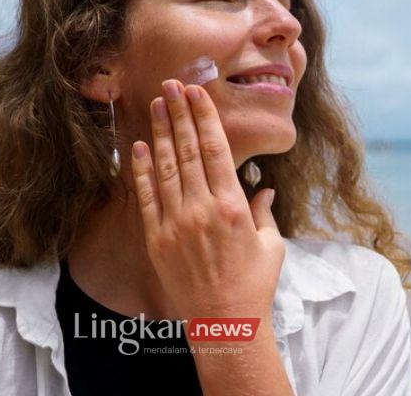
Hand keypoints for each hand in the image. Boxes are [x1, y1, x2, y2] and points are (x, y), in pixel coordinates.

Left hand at [130, 78, 285, 326]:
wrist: (224, 324)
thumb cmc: (254, 285)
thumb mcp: (271, 245)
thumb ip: (263, 211)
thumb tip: (264, 187)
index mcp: (233, 206)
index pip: (215, 149)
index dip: (204, 117)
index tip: (197, 93)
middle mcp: (202, 209)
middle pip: (188, 150)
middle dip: (179, 113)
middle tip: (171, 85)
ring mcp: (176, 223)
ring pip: (166, 167)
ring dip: (161, 132)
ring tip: (156, 104)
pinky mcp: (156, 238)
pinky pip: (146, 197)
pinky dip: (141, 170)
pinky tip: (138, 146)